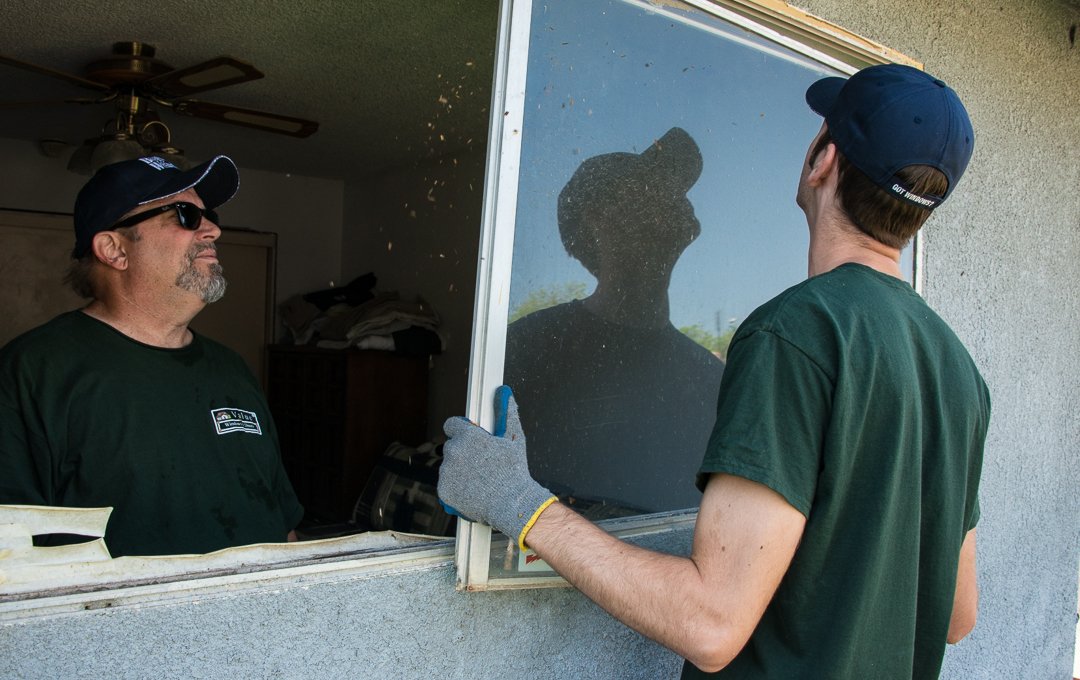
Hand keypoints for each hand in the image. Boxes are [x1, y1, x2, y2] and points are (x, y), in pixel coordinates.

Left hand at [438, 386, 556, 549]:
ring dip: (459, 470)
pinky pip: (447, 484)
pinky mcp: (444, 490)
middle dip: (463, 453)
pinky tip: (473, 490)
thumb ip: (506, 413)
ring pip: (449, 466)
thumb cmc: (514, 472)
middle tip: (481, 464)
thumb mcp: (514, 438)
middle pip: (452, 447)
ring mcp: (446, 472)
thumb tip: (505, 393)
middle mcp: (453, 452)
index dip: (462, 431)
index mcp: (468, 436)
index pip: (452, 425)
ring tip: (480, 480)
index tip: (470, 439)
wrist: (511, 504)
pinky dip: (456, 487)